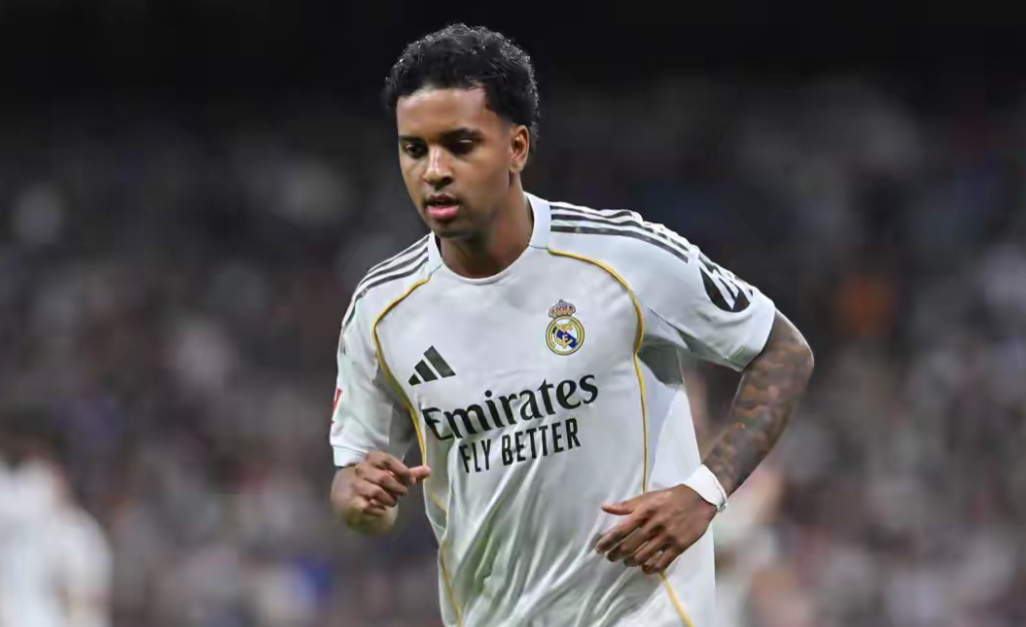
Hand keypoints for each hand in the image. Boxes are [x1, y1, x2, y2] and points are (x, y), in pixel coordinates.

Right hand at [338, 451, 430, 521]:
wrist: (347, 496)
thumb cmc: (374, 483)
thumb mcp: (391, 476)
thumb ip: (408, 474)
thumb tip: (429, 470)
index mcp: (371, 459)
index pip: (387, 460)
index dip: (402, 471)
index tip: (411, 481)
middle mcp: (361, 470)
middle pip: (384, 477)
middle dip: (398, 488)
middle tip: (402, 494)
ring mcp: (354, 486)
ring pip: (377, 492)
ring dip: (389, 500)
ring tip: (391, 502)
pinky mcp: (351, 502)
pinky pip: (368, 506)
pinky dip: (379, 510)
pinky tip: (382, 510)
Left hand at [595, 485, 716, 574]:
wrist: (698, 500)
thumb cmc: (669, 498)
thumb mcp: (647, 498)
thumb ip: (626, 505)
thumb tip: (605, 508)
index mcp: (644, 512)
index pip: (621, 530)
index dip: (608, 541)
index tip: (599, 549)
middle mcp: (654, 525)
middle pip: (630, 546)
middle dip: (616, 554)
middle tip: (611, 558)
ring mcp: (667, 537)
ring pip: (643, 556)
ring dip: (631, 562)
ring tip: (627, 562)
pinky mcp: (679, 546)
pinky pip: (662, 563)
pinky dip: (650, 569)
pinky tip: (644, 569)